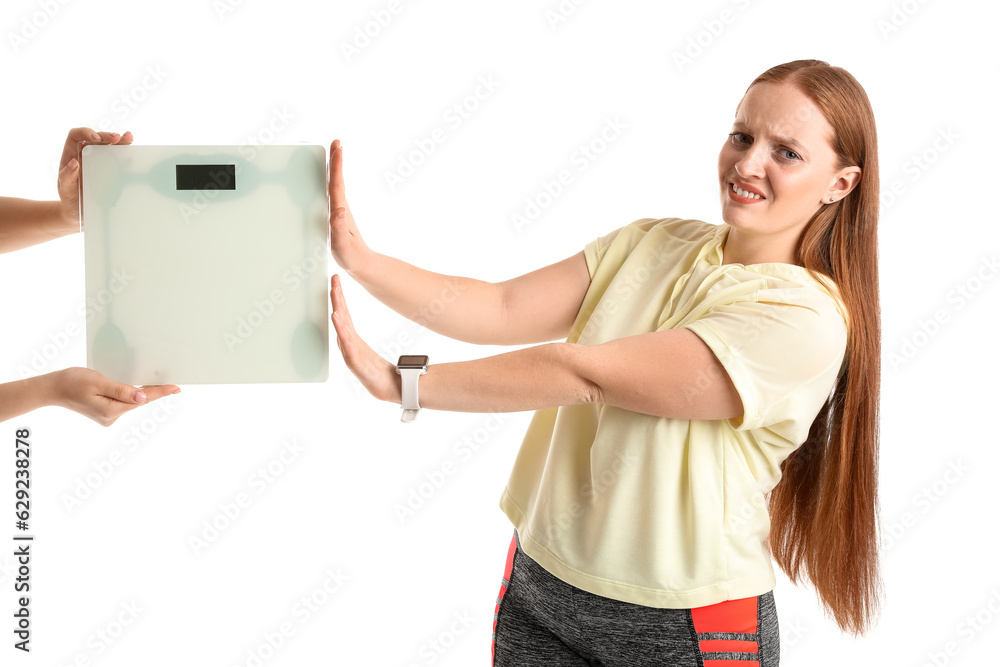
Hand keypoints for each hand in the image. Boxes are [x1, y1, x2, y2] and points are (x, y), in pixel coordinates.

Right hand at [43, 367, 178, 426]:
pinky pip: (122, 403)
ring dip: (139, 392)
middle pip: (138, 401)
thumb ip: (121, 390)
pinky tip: (134, 388)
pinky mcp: (105, 413)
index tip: (176, 388)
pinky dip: (129, 395)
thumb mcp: (98, 382)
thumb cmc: (72, 382)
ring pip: (130, 402)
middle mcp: (111, 417)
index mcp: (111, 410)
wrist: (53, 389)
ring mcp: (108, 417)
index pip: (142, 399)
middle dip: (153, 392)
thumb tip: (143, 396)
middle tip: (172, 384)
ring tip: (151, 381)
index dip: (161, 392)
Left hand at [57, 127, 132, 228]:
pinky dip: (127, 151)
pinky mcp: (112, 170)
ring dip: (120, 140)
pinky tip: (132, 148)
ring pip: (110, 145)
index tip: (95, 138)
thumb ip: (67, 176)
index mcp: (72, 154)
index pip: (76, 135)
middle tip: (116, 138)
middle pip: (97, 138)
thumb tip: (74, 163)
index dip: (85, 132)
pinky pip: (119, 158)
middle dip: (107, 135)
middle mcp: (87, 154)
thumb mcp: (65, 189)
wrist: (80, 212)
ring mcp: (100, 161)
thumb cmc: (70, 199)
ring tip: (128, 138)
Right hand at [328, 139, 371, 274]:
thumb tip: (338, 210)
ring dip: (333, 167)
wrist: (360, 263)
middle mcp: (341, 206)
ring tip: (333, 152)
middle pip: (336, 178)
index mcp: (341, 210)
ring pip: (334, 183)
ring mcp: (339, 209)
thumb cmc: (350, 255)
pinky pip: (331, 192)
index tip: (338, 148)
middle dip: (336, 160)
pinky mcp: (336, 215)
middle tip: (336, 142)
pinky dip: (329, 180)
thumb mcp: (341, 243)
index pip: (337, 184)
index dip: (337, 166)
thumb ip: (338, 227)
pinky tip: (327, 177)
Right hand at [330, 274, 398, 402]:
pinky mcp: (353, 358)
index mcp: (352, 337)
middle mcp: (349, 341)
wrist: (386, 387)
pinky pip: (345, 340)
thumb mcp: (364, 352)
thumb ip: (354, 340)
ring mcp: (350, 349)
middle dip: (336, 296)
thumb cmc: (375, 371)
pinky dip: (340, 327)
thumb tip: (347, 329)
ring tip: (333, 292)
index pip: (344, 312)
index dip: (338, 296)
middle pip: (341, 315)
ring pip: (342, 324)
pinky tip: (335, 316)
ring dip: (337, 307)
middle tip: (333, 279)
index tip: (335, 280)